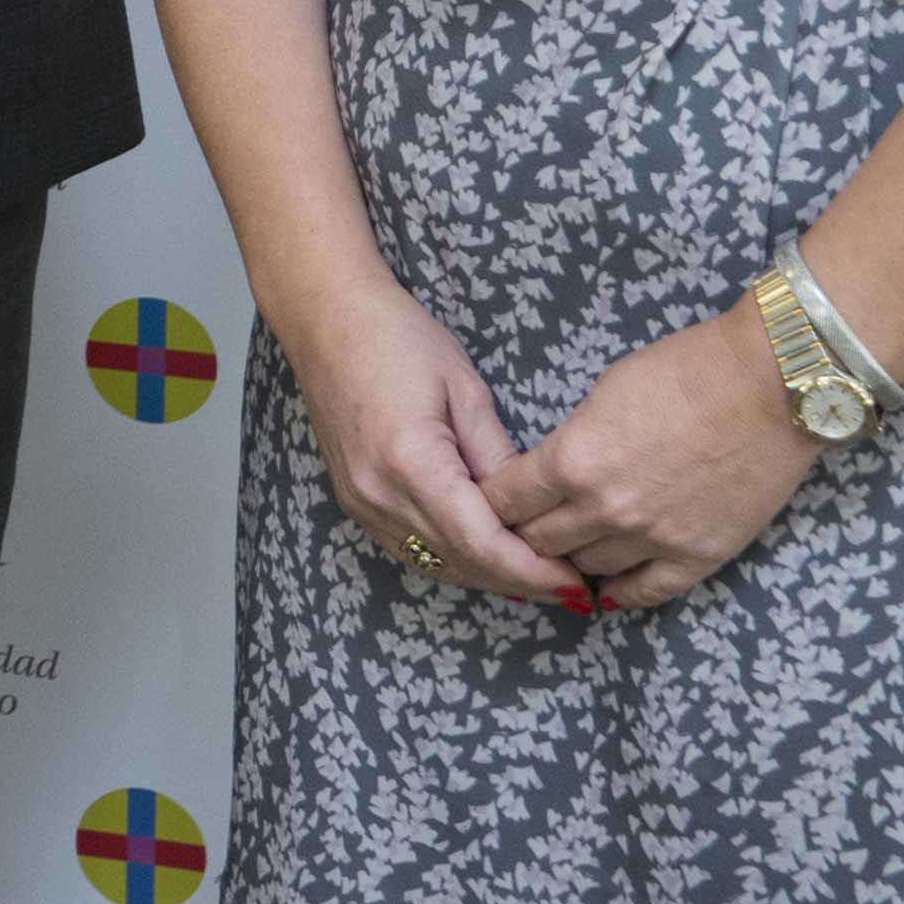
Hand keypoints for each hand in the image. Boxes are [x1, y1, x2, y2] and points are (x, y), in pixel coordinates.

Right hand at [277, 277, 585, 609]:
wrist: (325, 318)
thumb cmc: (398, 337)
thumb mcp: (466, 391)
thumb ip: (499, 459)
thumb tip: (535, 514)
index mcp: (410, 463)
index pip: (481, 543)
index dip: (532, 571)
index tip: (577, 581)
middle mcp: (378, 495)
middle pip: (461, 563)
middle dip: (519, 581)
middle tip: (573, 585)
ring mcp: (360, 503)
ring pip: (436, 565)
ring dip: (489, 576)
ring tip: (540, 575)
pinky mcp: (355, 501)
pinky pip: (413, 549)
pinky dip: (456, 559)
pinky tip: (490, 554)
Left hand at [483, 301, 821, 613]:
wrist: (767, 386)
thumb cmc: (683, 371)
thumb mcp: (602, 394)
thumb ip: (573, 442)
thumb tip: (557, 472)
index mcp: (572, 461)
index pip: (505, 503)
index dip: (493, 504)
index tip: (493, 503)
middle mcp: (605, 509)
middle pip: (539, 543)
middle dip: (525, 535)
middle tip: (527, 529)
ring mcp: (654, 538)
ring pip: (586, 570)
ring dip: (573, 560)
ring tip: (570, 550)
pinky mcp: (700, 557)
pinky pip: (646, 593)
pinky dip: (620, 593)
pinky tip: (608, 588)